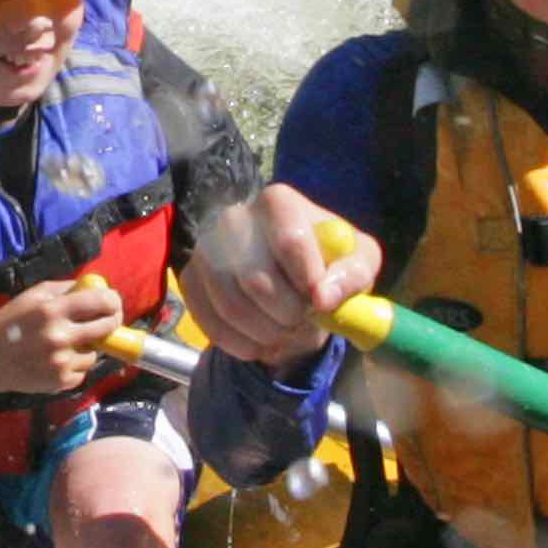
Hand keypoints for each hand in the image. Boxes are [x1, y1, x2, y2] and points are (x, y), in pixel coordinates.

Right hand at [0, 273, 129, 402]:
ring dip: (87, 348)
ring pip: (95, 353)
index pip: (101, 301)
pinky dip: (75, 366)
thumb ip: (65, 290)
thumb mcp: (33, 296)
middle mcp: (60, 336)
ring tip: (68, 345)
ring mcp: (62, 362)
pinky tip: (57, 360)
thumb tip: (96, 288)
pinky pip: (82, 372)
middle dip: (111, 321)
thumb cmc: (11, 322)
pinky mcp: (61, 381)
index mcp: (53, 310)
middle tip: (108, 320)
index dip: (113, 301)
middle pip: (107, 327)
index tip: (112, 303)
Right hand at [184, 187, 376, 366]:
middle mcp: (233, 218)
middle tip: (303, 320)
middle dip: (287, 313)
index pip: (289, 240)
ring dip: (266, 333)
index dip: (307, 279)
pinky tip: (261, 341)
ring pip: (231, 306)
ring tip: (284, 332)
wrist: (289, 280)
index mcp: (277, 203)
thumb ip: (352, 275)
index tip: (320, 302)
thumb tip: (324, 297)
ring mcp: (205, 250)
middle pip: (255, 279)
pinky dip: (242, 344)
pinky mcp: (189, 280)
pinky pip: (211, 324)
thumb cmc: (328, 265)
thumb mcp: (358, 263)